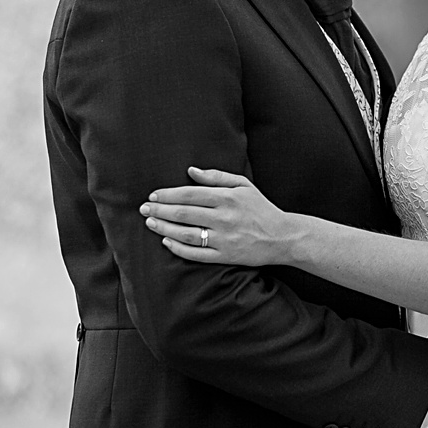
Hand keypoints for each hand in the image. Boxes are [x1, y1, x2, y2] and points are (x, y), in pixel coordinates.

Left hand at [140, 167, 294, 266]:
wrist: (283, 237)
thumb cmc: (261, 208)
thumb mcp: (243, 185)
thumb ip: (217, 176)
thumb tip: (191, 171)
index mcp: (228, 198)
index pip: (190, 194)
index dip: (168, 194)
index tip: (153, 195)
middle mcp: (224, 218)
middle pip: (184, 213)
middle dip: (160, 210)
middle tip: (144, 209)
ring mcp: (224, 239)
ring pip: (186, 234)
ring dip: (164, 229)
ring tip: (150, 223)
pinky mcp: (225, 256)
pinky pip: (196, 254)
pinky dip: (179, 248)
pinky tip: (166, 242)